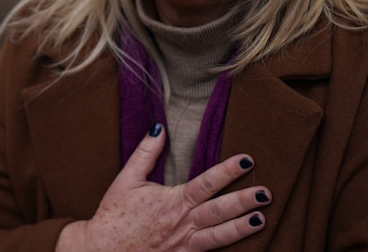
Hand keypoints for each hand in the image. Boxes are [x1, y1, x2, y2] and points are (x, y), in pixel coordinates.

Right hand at [55, 124, 270, 251]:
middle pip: (219, 211)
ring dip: (241, 229)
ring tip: (262, 220)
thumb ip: (146, 153)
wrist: (101, 250)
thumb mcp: (127, 178)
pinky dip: (225, 250)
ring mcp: (184, 246)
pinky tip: (242, 246)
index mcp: (172, 201)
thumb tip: (159, 127)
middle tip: (266, 193)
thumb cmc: (114, 214)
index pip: (206, 183)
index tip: (247, 160)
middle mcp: (182, 224)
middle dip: (243, 202)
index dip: (228, 171)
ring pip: (218, 238)